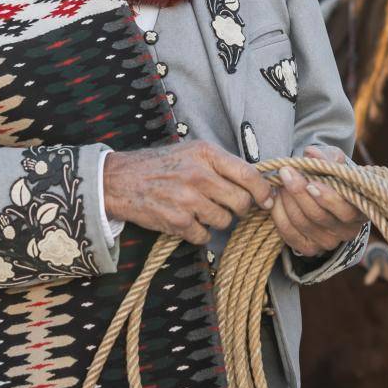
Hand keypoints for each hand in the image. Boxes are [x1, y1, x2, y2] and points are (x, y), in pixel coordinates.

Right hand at [104, 141, 276, 245]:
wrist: (120, 180)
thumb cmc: (161, 165)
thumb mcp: (192, 152)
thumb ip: (221, 164)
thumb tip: (256, 182)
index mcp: (207, 154)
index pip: (249, 174)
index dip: (263, 191)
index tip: (267, 200)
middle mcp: (199, 175)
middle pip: (241, 202)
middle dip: (239, 208)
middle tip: (227, 205)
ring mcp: (188, 200)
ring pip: (225, 221)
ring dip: (217, 220)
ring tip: (200, 210)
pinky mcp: (177, 221)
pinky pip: (205, 236)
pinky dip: (199, 233)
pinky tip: (186, 220)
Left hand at [270, 145, 364, 257]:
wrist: (323, 194)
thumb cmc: (333, 176)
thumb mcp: (333, 162)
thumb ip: (326, 157)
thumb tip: (312, 152)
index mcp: (360, 211)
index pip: (346, 210)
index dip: (327, 198)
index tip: (311, 182)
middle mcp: (347, 231)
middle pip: (319, 216)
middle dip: (299, 193)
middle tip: (286, 173)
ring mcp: (328, 243)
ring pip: (302, 223)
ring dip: (287, 200)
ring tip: (280, 181)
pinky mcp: (309, 248)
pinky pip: (289, 233)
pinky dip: (278, 214)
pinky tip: (276, 198)